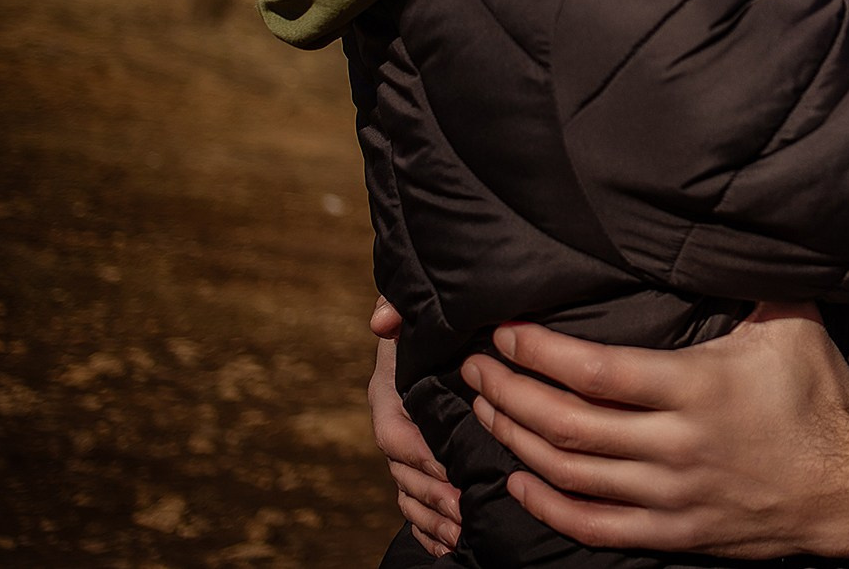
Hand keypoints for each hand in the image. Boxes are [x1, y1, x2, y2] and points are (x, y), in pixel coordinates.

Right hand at [369, 296, 462, 553]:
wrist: (448, 332)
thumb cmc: (437, 318)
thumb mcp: (419, 307)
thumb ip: (400, 304)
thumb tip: (382, 321)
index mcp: (391, 391)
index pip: (397, 433)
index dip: (423, 455)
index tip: (453, 469)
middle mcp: (395, 424)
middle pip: (404, 472)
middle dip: (434, 494)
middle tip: (466, 509)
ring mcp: (406, 450)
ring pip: (409, 494)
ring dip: (433, 517)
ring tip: (464, 531)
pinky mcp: (421, 467)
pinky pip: (415, 508)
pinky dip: (430, 527)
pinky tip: (450, 543)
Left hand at [462, 303, 848, 559]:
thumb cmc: (820, 397)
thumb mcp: (791, 323)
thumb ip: (747, 278)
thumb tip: (720, 224)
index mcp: (698, 388)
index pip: (594, 372)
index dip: (537, 354)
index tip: (504, 333)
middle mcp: (676, 445)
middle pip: (567, 424)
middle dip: (509, 394)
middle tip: (474, 368)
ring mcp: (671, 495)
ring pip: (570, 474)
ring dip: (517, 441)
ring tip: (485, 411)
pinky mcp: (674, 533)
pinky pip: (593, 526)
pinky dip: (547, 506)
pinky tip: (517, 480)